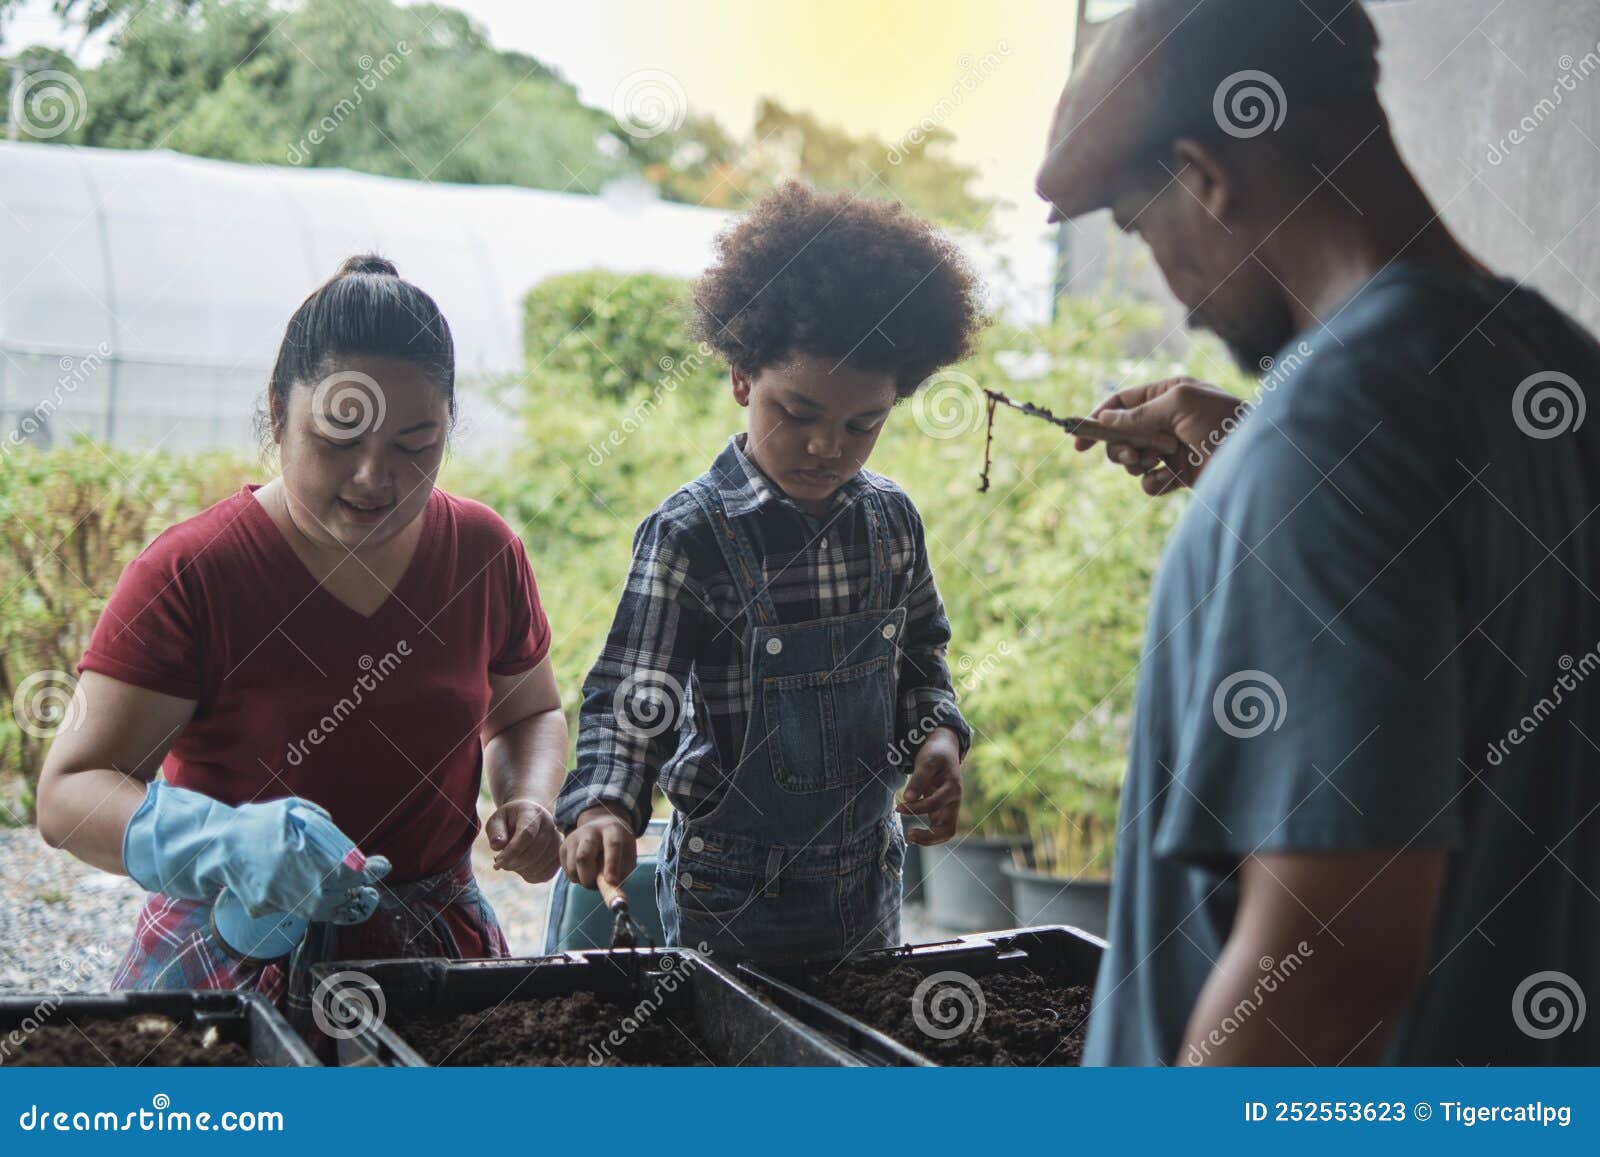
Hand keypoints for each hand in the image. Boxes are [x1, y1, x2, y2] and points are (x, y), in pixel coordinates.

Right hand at [121, 782, 390, 925]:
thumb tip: (339, 836)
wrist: (214, 847)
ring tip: (354, 899)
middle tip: (369, 889)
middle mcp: (294, 882)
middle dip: (358, 893)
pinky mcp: (266, 908)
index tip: (382, 865)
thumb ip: (318, 821)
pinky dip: (311, 904)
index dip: (369, 871)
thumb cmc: (255, 824)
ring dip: (340, 905)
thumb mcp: (290, 811)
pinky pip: (295, 909)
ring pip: (320, 910)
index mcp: (303, 856)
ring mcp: (279, 898)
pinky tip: (320, 897)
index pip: (347, 871)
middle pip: (338, 897)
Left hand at [486, 798, 560, 882]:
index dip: (511, 851)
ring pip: (539, 866)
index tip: (497, 862)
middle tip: (499, 864)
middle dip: (513, 864)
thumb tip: (498, 846)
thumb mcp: (497, 820)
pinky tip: (521, 868)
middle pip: (533, 853)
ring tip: (511, 862)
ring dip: (521, 870)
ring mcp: (558, 841)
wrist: (528, 819)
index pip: (526, 834)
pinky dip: (531, 876)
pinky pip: (546, 874)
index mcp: (532, 812)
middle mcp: (550, 825)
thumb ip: (495, 831)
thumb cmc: (509, 821)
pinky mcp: (559, 856)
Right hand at [559, 804, 637, 887]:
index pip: (612, 845)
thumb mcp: (627, 856)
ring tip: (593, 877)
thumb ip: (621, 872)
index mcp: (612, 830)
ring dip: (583, 880)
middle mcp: (591, 831)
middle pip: (583, 857)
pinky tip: (585, 871)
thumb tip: (609, 889)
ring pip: (573, 867)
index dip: (612, 865)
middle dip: (589, 878)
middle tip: (595, 886)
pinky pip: (567, 870)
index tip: (612, 882)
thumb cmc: (618, 848)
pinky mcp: (563, 846)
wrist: (601, 826)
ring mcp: (574, 837)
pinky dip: (576, 878)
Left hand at [897, 727, 962, 844]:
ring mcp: (948, 808)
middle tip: (909, 835)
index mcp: (953, 788)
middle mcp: (953, 802)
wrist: (944, 750)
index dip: (916, 807)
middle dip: (929, 837)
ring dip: (928, 839)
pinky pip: (937, 829)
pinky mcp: (941, 810)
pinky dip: (926, 834)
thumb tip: (907, 798)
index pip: (934, 804)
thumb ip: (918, 779)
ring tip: (909, 837)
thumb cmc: (935, 754)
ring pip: (944, 833)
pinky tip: (912, 832)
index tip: (899, 806)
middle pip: (948, 829)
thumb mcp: (927, 761)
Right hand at [1075, 376, 1246, 494]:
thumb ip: (1139, 412)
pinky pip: (1149, 483)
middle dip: (1118, 446)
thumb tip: (1105, 418)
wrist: (1256, 456)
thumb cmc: (1222, 419)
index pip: (1121, 404)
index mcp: (1166, 395)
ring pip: (1132, 460)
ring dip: (1136, 464)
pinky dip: (1154, 483)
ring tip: (1153, 463)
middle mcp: (1166, 421)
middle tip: (1130, 455)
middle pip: (1120, 435)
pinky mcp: (1179, 475)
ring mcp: (1171, 449)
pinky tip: (1171, 480)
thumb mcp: (1178, 404)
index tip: (1078, 440)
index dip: (1097, 420)